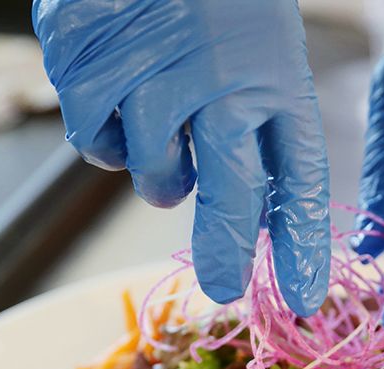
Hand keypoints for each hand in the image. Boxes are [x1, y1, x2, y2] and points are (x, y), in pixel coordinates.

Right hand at [33, 0, 330, 315]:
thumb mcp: (265, 58)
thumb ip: (263, 142)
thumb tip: (262, 233)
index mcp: (266, 76)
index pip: (290, 177)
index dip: (294, 242)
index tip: (300, 296)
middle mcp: (206, 80)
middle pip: (213, 193)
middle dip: (220, 247)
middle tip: (220, 282)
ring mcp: (138, 73)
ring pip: (140, 173)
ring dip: (153, 162)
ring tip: (164, 111)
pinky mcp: (82, 62)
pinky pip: (91, 140)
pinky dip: (106, 128)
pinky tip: (121, 85)